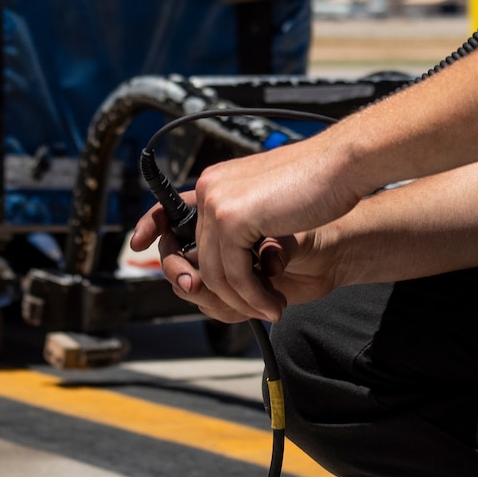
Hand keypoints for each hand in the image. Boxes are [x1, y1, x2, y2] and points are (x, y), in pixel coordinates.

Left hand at [127, 134, 366, 322]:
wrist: (340, 167)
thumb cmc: (316, 182)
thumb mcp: (268, 199)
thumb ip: (244, 222)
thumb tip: (232, 260)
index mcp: (215, 182)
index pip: (169, 207)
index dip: (150, 226)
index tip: (137, 244)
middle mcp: (210, 190)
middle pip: (198, 257)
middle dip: (223, 291)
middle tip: (250, 307)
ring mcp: (218, 203)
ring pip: (215, 272)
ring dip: (244, 300)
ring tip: (270, 310)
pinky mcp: (233, 218)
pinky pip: (235, 273)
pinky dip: (254, 295)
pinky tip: (273, 302)